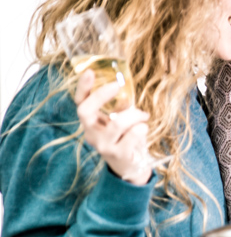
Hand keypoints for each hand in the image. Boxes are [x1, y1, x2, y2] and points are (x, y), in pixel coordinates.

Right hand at [74, 70, 150, 184]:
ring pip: (116, 123)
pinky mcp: (117, 154)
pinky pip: (131, 136)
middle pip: (85, 111)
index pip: (79, 101)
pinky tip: (144, 128)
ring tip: (143, 115)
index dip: (83, 87)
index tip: (90, 71)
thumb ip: (119, 106)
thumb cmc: (125, 137)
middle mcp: (91, 132)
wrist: (130, 165)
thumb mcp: (119, 119)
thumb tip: (124, 89)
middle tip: (117, 85)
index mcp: (91, 120)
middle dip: (100, 96)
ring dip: (133, 115)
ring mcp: (103, 145)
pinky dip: (141, 128)